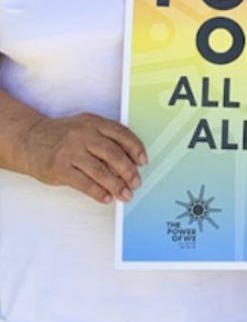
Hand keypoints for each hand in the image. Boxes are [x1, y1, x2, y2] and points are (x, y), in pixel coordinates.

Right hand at [20, 113, 146, 203]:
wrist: (28, 140)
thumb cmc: (62, 136)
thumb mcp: (84, 127)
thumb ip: (105, 137)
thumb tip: (130, 160)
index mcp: (93, 123)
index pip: (121, 134)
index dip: (136, 149)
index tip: (143, 162)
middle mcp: (82, 135)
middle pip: (114, 154)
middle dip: (129, 171)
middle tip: (136, 183)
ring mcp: (70, 152)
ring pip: (101, 171)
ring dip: (116, 185)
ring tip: (125, 194)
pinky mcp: (59, 169)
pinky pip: (84, 183)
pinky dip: (98, 192)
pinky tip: (106, 198)